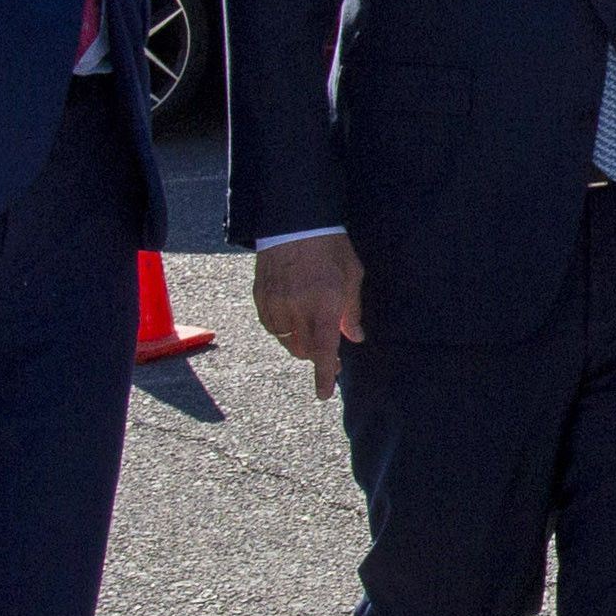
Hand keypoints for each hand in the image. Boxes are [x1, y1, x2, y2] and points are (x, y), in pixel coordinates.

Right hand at [253, 231, 365, 400]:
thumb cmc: (330, 247)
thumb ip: (351, 312)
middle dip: (316, 357)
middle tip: (329, 355)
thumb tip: (355, 338)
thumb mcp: (352, 276)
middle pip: (303, 350)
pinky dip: (283, 330)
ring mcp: (275, 303)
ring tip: (311, 331)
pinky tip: (293, 320)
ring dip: (299, 343)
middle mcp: (297, 307)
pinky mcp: (260, 297)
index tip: (323, 394)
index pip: (323, 350)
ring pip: (286, 341)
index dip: (323, 375)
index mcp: (324, 303)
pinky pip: (272, 327)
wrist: (294, 221)